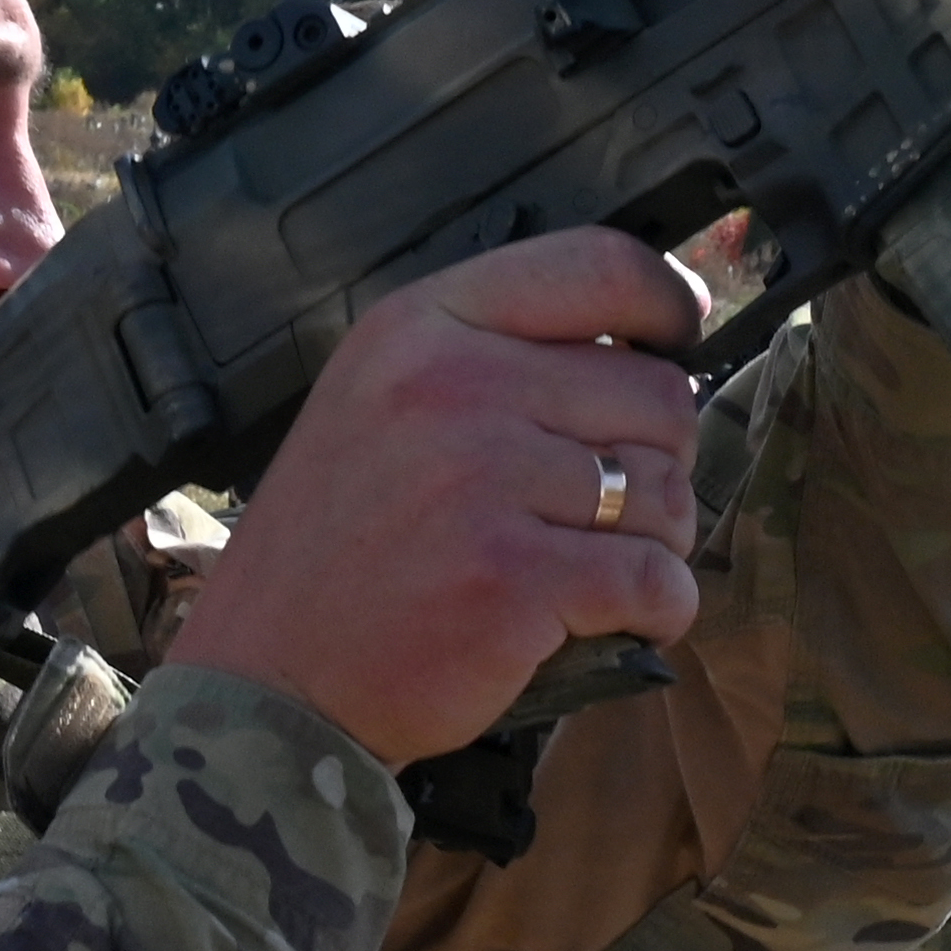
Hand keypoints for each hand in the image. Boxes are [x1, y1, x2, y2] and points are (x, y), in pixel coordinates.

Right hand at [173, 232, 708, 763]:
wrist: (270, 682)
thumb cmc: (339, 551)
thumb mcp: (379, 401)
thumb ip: (493, 357)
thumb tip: (651, 343)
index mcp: (421, 326)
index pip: (597, 267)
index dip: (665, 303)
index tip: (680, 335)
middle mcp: (452, 386)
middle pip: (656, 390)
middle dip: (657, 455)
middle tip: (607, 508)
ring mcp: (483, 480)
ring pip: (666, 488)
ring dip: (657, 539)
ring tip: (593, 568)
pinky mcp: (514, 578)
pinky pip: (657, 577)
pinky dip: (661, 605)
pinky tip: (617, 617)